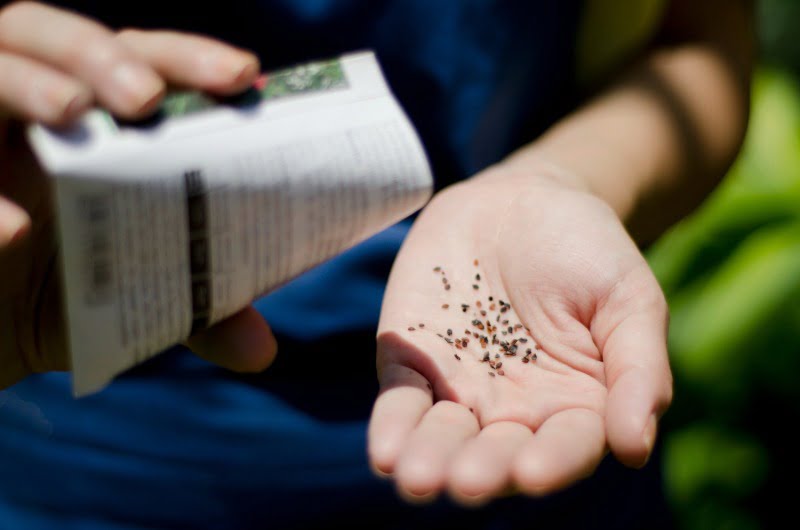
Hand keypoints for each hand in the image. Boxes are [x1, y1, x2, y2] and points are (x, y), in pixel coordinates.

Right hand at [0, 2, 275, 388]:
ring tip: (70, 109)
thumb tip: (260, 349)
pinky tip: (9, 229)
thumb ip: (196, 312)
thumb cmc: (62, 294)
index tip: (244, 76)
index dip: (188, 59)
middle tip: (147, 96)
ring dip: (26, 79)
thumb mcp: (132, 301)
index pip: (141, 64)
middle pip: (56, 38)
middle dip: (102, 55)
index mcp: (96, 126)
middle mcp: (32, 113)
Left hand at [368, 167, 672, 502]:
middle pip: (498, 453)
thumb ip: (638, 370)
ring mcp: (461, 389)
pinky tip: (385, 451)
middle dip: (482, 470)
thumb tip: (633, 448)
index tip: (532, 471)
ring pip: (443, 436)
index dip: (552, 462)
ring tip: (417, 478)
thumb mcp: (629, 299)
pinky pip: (401, 398)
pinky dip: (392, 424)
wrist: (521, 201)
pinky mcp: (414, 362)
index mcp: (576, 404)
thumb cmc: (587, 251)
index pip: (567, 445)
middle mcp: (516, 410)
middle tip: (466, 482)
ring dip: (430, 459)